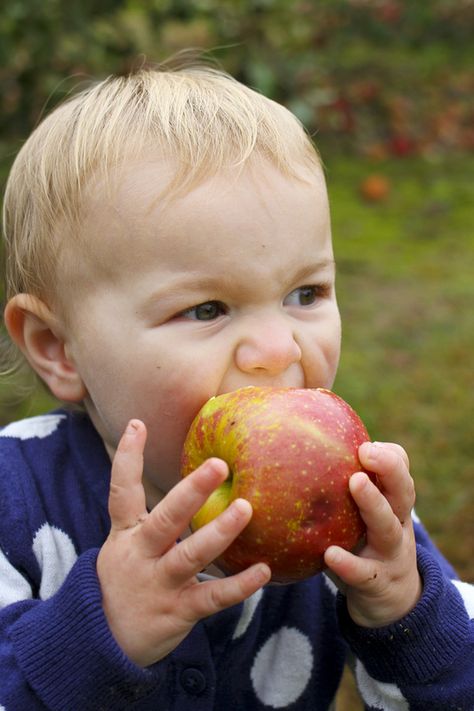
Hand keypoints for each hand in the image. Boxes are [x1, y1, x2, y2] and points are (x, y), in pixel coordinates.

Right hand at [96, 420, 270, 666]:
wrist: (100, 643)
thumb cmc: (124, 581)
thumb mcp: (125, 547)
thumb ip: (150, 519)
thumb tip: (187, 486)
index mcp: (126, 535)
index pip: (121, 491)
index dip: (127, 458)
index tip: (137, 423)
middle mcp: (140, 555)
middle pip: (165, 518)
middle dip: (191, 491)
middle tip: (219, 464)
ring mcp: (158, 583)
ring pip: (191, 555)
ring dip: (219, 532)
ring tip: (245, 509)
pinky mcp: (177, 612)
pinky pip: (212, 597)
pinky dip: (239, 586)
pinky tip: (264, 570)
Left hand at [324, 441, 421, 627]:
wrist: (389, 601)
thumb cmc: (362, 543)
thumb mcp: (359, 515)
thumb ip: (336, 486)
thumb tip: (289, 451)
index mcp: (391, 502)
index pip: (400, 471)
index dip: (389, 456)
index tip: (366, 443)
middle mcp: (396, 523)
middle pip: (403, 492)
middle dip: (389, 469)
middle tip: (366, 451)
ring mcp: (390, 554)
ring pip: (388, 528)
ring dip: (373, 503)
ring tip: (356, 482)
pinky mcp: (375, 583)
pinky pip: (363, 572)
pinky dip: (349, 563)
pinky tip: (330, 554)